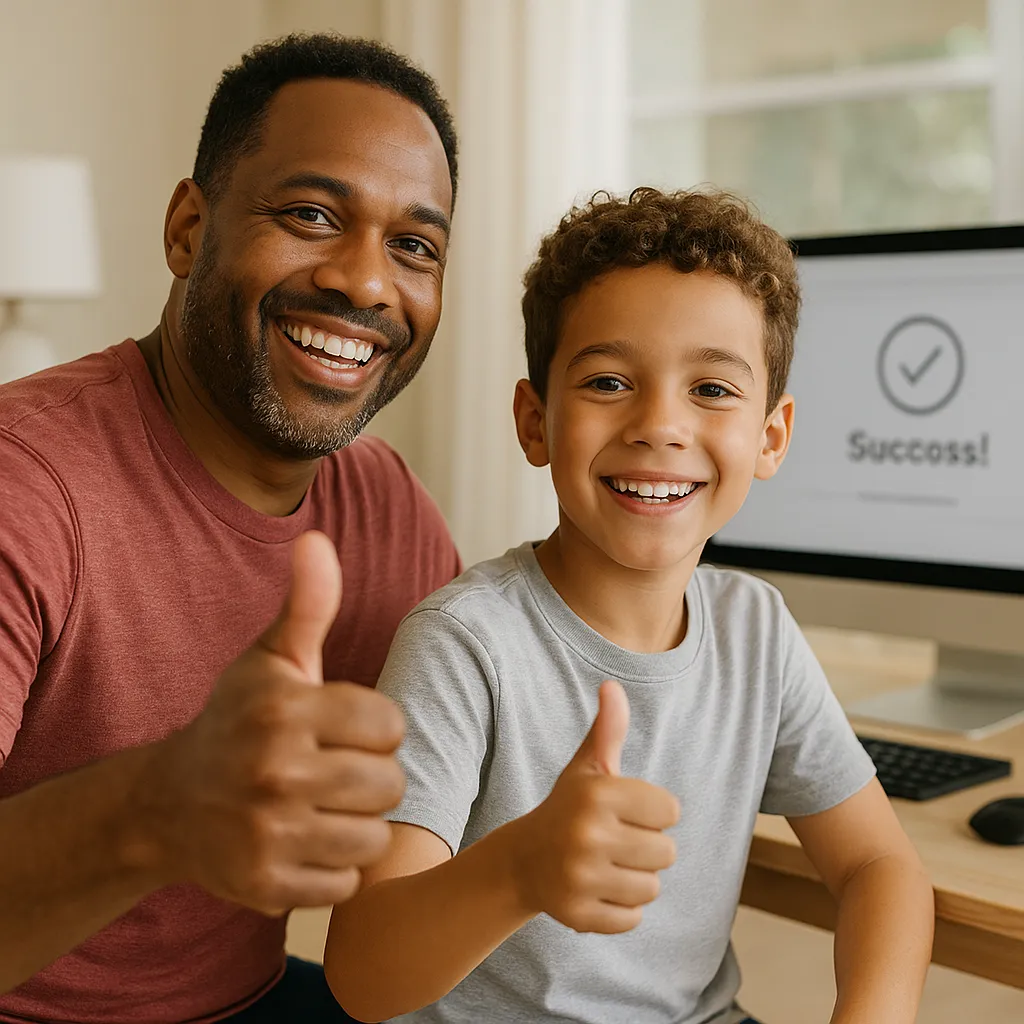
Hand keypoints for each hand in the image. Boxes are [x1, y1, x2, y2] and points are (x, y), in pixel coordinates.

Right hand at [141, 531, 405, 914]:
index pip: (391, 726)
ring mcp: (268, 833)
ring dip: (356, 825)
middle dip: (370, 778)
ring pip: (373, 838)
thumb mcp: (271, 660)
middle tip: (333, 772)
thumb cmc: (236, 721)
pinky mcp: (266, 885)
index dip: (375, 729)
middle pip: (388, 784)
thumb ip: (307, 605)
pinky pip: (346, 882)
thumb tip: (317, 539)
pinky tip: (305, 843)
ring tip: (323, 807)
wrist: (167, 803)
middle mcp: (276, 771)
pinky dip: (333, 868)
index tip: (344, 731)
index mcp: (286, 709)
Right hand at [508, 680, 678, 932]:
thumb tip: (611, 687)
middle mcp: (587, 834)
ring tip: (606, 865)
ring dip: (635, 879)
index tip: (625, 812)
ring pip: (652, 888)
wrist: (523, 860)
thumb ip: (608, 729)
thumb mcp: (588, 768)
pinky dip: (620, 909)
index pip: (671, 811)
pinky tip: (596, 890)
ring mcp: (581, 877)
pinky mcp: (578, 915)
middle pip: (666, 853)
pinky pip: (632, 919)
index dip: (653, 812)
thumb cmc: (569, 808)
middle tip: (614, 841)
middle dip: (646, 848)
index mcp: (598, 794)